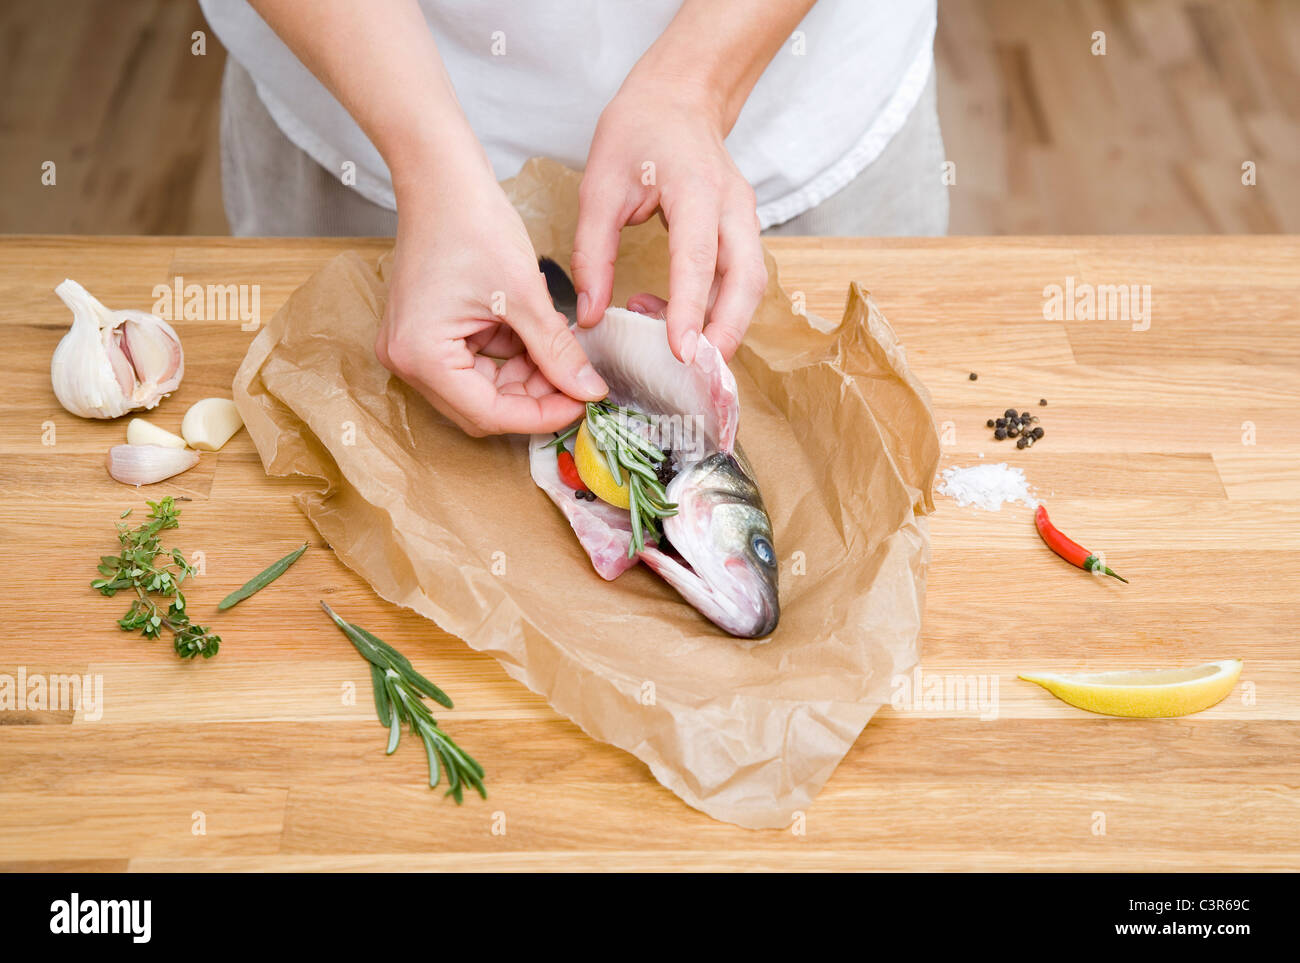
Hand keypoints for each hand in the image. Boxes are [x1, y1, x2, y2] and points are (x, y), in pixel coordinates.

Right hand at [376, 171, 607, 436]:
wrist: (441, 176)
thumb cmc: (472, 223)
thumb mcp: (524, 296)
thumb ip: (557, 351)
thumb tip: (589, 392)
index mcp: (421, 356)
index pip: (489, 414)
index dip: (541, 416)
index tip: (582, 405)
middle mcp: (408, 361)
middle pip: (482, 409)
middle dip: (533, 399)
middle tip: (579, 384)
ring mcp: (413, 348)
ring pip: (482, 390)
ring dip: (525, 379)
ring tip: (562, 352)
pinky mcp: (427, 334)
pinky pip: (475, 364)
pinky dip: (510, 358)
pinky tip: (537, 337)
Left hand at [572, 73, 766, 363]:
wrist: (680, 97)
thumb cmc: (637, 133)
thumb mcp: (599, 185)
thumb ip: (593, 253)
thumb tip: (591, 315)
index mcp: (696, 189)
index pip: (698, 259)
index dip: (690, 309)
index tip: (681, 352)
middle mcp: (733, 206)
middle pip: (746, 282)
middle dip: (726, 333)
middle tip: (696, 374)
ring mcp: (746, 219)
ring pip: (751, 287)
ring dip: (724, 326)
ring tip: (676, 351)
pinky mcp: (744, 231)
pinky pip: (742, 280)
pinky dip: (718, 310)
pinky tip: (675, 319)